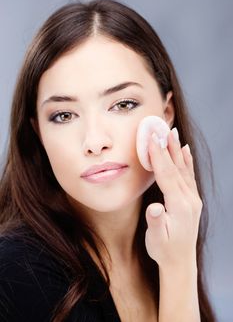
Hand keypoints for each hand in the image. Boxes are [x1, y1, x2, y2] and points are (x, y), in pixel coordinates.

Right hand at [145, 128, 202, 269]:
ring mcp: (193, 198)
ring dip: (177, 150)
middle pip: (176, 168)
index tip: (151, 139)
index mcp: (179, 206)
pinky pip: (189, 176)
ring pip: (183, 169)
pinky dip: (186, 161)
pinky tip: (184, 151)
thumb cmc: (164, 249)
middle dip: (167, 147)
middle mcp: (189, 199)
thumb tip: (154, 208)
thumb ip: (155, 222)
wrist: (180, 261)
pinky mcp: (192, 199)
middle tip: (161, 128)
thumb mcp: (156, 239)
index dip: (158, 156)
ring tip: (172, 133)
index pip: (167, 175)